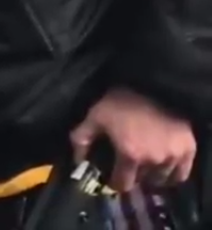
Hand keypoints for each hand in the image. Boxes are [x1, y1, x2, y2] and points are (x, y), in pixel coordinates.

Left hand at [70, 87, 195, 192]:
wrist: (152, 81)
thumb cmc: (121, 98)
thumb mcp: (95, 115)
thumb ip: (82, 138)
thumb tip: (77, 160)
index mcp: (130, 154)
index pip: (122, 184)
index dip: (114, 181)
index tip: (111, 175)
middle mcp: (154, 160)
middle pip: (141, 180)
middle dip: (132, 174)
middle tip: (127, 161)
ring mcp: (173, 156)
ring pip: (161, 178)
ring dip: (151, 173)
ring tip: (144, 159)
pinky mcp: (188, 149)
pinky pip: (181, 173)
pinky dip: (171, 172)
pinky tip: (161, 162)